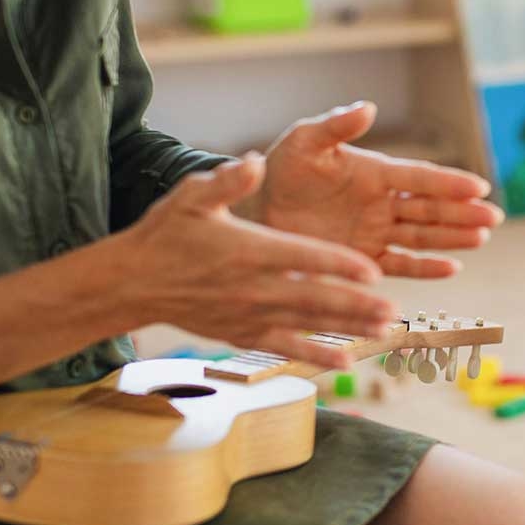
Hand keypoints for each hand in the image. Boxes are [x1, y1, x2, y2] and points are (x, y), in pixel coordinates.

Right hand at [120, 154, 395, 368]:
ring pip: (308, 324)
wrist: (132, 283)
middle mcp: (254, 286)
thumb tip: (255, 162)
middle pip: (315, 297)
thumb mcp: (192, 196)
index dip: (340, 265)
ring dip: (347, 328)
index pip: (304, 258)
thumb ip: (227, 180)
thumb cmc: (165, 234)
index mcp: (249, 250)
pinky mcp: (242, 333)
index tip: (373, 271)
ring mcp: (249, 314)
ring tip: (383, 330)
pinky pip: (285, 346)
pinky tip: (344, 362)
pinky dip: (316, 355)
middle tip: (392, 310)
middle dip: (356, 305)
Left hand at [246, 102, 503, 278]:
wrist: (256, 210)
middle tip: (492, 217)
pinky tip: (451, 268)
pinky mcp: (364, 257)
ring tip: (481, 238)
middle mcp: (381, 202)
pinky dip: (426, 268)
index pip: (418, 176)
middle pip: (430, 207)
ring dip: (452, 237)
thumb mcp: (305, 141)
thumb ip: (336, 126)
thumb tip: (367, 107)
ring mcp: (375, 231)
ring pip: (422, 235)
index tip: (478, 186)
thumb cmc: (281, 169)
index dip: (448, 182)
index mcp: (373, 171)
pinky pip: (400, 264)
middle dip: (462, 212)